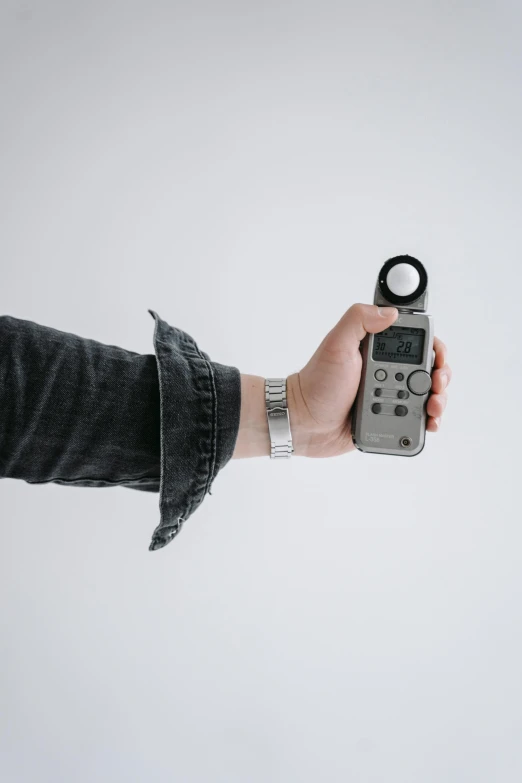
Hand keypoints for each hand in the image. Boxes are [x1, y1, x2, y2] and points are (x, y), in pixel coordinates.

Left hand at [286, 303, 450, 456]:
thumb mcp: (336, 344)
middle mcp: (387, 371)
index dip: (434, 349)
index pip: (417, 342)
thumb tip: (390, 312)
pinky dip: (428, 421)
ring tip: (433, 408)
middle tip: (436, 386)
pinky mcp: (389, 419)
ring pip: (427, 396)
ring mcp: (389, 395)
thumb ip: (359, 319)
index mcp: (378, 350)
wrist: (305, 422)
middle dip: (441, 377)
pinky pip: (416, 419)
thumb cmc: (316, 383)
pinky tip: (429, 423)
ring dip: (438, 400)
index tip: (437, 359)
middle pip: (429, 370)